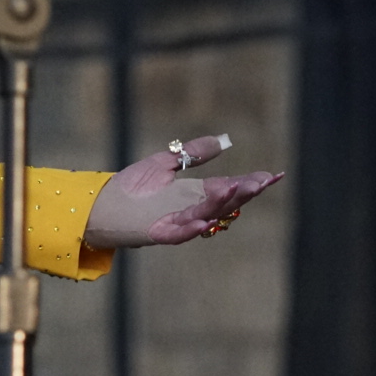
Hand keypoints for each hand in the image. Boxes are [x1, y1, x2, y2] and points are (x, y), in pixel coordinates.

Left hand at [82, 134, 282, 247]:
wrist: (101, 205)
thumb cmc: (131, 187)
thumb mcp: (166, 162)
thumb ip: (193, 154)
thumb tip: (223, 141)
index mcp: (194, 194)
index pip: (229, 188)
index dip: (251, 183)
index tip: (273, 176)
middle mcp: (191, 209)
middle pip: (224, 203)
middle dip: (244, 193)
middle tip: (263, 182)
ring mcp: (177, 222)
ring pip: (206, 215)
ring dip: (222, 205)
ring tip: (238, 190)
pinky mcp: (159, 233)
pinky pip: (180, 233)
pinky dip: (193, 229)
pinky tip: (205, 222)